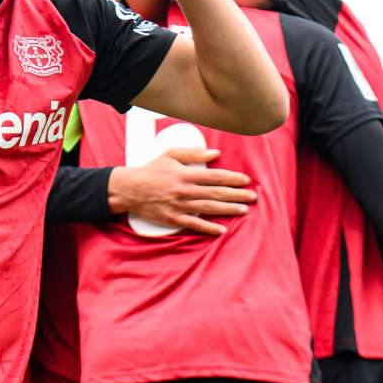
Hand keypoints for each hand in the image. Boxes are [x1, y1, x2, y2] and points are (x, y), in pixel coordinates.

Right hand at [109, 148, 255, 235]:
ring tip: (244, 210)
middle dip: (237, 195)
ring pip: (209, 209)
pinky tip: (221, 230)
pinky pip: (194, 224)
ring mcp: (180, 206)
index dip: (232, 178)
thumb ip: (193, 153)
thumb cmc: (151, 170)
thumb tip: (215, 154)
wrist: (129, 190)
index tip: (246, 180)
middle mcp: (185, 190)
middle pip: (216, 193)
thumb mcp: (170, 155)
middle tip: (252, 197)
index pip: (215, 176)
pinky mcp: (173, 218)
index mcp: (185, 174)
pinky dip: (208, 228)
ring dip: (228, 210)